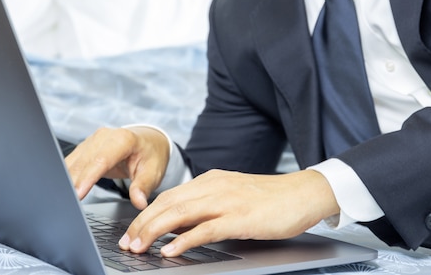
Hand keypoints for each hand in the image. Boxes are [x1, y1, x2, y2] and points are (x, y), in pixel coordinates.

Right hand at [66, 126, 169, 209]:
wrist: (149, 141)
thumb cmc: (151, 155)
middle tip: (65, 205)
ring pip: (73, 162)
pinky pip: (71, 163)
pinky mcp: (84, 148)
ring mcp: (92, 141)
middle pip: (83, 162)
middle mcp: (104, 137)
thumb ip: (144, 186)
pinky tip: (61, 191)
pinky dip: (65, 177)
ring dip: (65, 181)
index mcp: (123, 139)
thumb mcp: (153, 171)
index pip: (101, 160)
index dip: (87, 178)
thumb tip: (139, 202)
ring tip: (60, 200)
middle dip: (72, 183)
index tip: (77, 194)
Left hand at [118, 169, 339, 256]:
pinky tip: (171, 251)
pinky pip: (206, 229)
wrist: (303, 194)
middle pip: (168, 203)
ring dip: (155, 232)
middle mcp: (215, 186)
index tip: (131, 232)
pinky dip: (185, 240)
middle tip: (127, 243)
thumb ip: (206, 206)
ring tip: (140, 247)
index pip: (169, 196)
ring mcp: (227, 201)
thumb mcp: (232, 196)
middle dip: (143, 224)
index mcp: (211, 180)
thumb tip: (178, 225)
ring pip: (180, 213)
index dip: (146, 215)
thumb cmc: (270, 198)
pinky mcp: (240, 218)